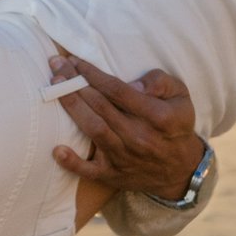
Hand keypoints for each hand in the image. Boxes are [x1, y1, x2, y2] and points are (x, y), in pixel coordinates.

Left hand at [49, 53, 204, 199]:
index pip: (119, 90)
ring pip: (93, 129)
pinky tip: (56, 150)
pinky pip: (90, 171)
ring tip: (54, 87)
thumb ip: (161, 82)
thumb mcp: (181, 97)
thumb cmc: (175, 125)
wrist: (181, 170)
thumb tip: (135, 83)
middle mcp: (140, 137)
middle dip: (75, 83)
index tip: (76, 60)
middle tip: (57, 66)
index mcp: (158, 116)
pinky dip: (72, 162)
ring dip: (71, 107)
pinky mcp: (113, 175)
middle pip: (101, 106)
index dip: (93, 74)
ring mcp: (125, 157)